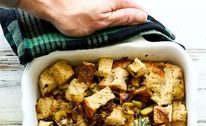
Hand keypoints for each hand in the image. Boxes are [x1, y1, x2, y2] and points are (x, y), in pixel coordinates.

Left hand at [17, 0, 147, 36]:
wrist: (51, 4)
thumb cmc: (72, 15)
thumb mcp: (102, 22)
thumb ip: (123, 18)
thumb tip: (141, 17)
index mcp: (116, 0)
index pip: (137, 8)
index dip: (141, 19)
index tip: (144, 29)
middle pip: (127, 6)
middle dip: (130, 17)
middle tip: (129, 31)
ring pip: (117, 6)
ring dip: (119, 16)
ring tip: (114, 28)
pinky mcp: (94, 1)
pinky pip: (107, 7)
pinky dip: (108, 14)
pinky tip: (101, 22)